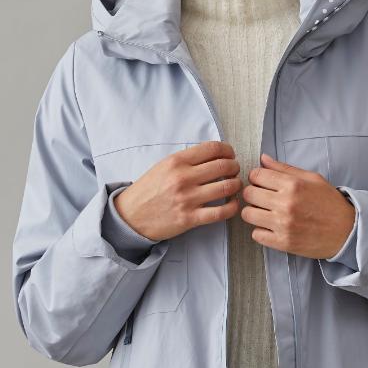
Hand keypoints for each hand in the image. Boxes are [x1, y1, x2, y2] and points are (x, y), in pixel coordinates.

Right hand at [112, 141, 244, 240]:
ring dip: (236, 185)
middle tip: (234, 171)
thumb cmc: (149, 190)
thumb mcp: (163, 166)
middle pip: (224, 166)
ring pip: (227, 187)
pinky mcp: (190, 218)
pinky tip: (232, 204)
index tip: (230, 155)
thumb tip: (213, 155)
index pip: (213, 149)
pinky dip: (232, 207)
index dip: (228, 151)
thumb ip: (187, 160)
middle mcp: (183, 178)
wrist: (131, 216)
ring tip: (234, 186)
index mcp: (177, 161)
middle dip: (235, 167)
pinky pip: (221, 212)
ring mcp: (187, 199)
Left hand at [240, 152, 355, 257]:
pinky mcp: (283, 242)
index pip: (256, 175)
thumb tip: (263, 159)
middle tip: (263, 198)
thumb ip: (285, 169)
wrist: (347, 231)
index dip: (257, 177)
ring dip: (254, 212)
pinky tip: (272, 228)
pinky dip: (261, 231)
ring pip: (247, 214)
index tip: (262, 183)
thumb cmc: (330, 203)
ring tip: (266, 213)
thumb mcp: (312, 179)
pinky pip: (256, 235)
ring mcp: (283, 224)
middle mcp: (286, 203)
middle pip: (248, 193)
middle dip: (253, 194)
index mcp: (293, 184)